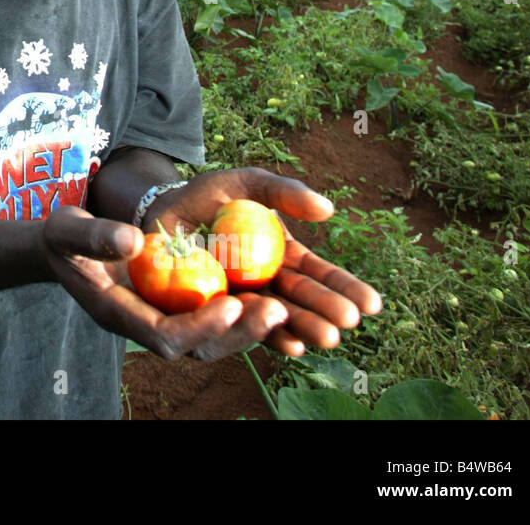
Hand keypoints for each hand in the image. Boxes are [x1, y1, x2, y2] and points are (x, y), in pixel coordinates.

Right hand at [42, 204, 254, 361]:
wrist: (64, 248)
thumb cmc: (62, 238)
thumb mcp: (67, 230)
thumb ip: (94, 236)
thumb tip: (134, 240)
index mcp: (117, 313)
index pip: (163, 335)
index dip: (198, 325)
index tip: (230, 304)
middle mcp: (143, 325)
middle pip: (196, 347)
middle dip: (236, 332)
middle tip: (274, 310)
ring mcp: (160, 318)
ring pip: (210, 337)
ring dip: (246, 327)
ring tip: (283, 307)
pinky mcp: (174, 307)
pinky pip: (211, 319)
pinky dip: (241, 313)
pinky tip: (271, 296)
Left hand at [140, 167, 382, 359]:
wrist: (159, 211)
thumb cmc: (205, 197)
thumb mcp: (246, 184)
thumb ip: (283, 193)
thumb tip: (327, 210)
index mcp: (281, 256)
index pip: (318, 276)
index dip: (344, 289)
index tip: (370, 303)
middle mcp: (265, 284)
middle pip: (300, 303)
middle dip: (324, 314)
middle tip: (346, 322)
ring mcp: (239, 300)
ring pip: (274, 319)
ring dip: (300, 328)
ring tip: (323, 336)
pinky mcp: (211, 313)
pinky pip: (237, 329)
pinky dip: (263, 337)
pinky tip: (286, 344)